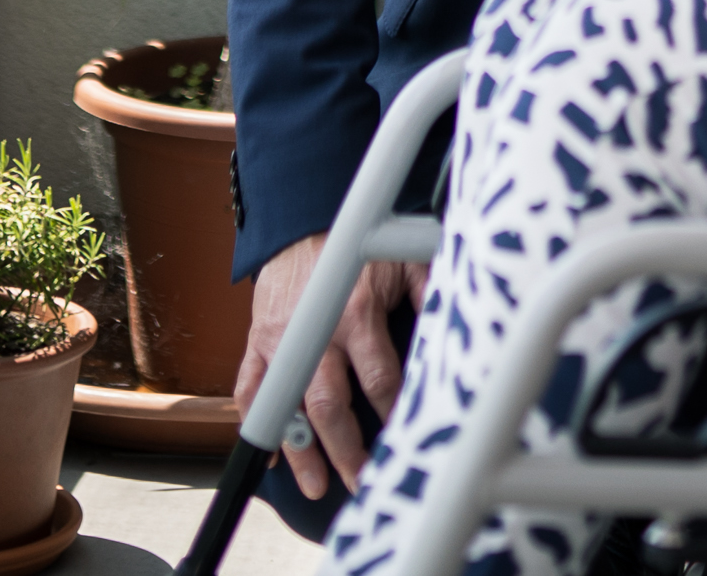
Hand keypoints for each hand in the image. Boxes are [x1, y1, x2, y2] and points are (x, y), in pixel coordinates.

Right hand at [233, 233, 419, 497]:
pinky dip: (256, 423)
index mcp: (357, 314)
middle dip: (347, 450)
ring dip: (301, 451)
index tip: (407, 441)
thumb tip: (457, 330)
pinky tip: (271, 456)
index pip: (379, 379)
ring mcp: (281, 341)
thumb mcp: (403, 261)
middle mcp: (316, 333)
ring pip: (287, 406)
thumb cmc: (356, 245)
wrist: (301, 221)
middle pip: (330, 405)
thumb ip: (429, 297)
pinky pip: (249, 388)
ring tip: (317, 486)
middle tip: (362, 481)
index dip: (395, 413)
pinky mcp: (258, 341)